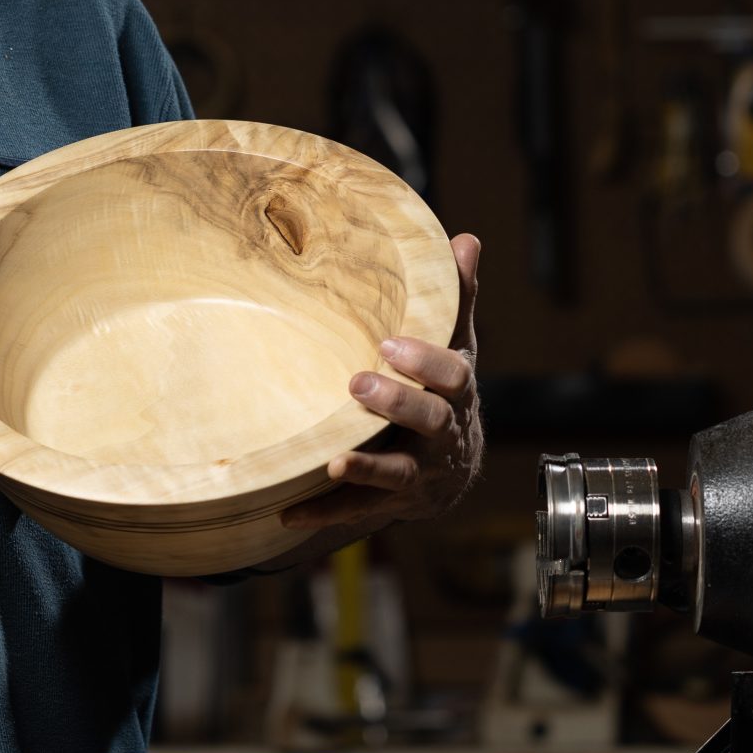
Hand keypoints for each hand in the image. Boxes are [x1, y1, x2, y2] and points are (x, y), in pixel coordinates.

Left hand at [282, 233, 482, 537]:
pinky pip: (358, 511)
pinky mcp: (391, 503)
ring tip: (332, 461)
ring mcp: (419, 474)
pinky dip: (324, 513)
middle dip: (397, 404)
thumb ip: (456, 299)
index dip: (426, 363)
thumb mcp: (455, 347)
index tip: (391, 345)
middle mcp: (444, 437)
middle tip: (358, 382)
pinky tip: (287, 513)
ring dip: (365, 468)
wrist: (453, 471)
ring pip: (397, 474)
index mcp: (457, 394)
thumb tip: (465, 239)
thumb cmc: (446, 394)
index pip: (454, 375)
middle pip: (431, 422)